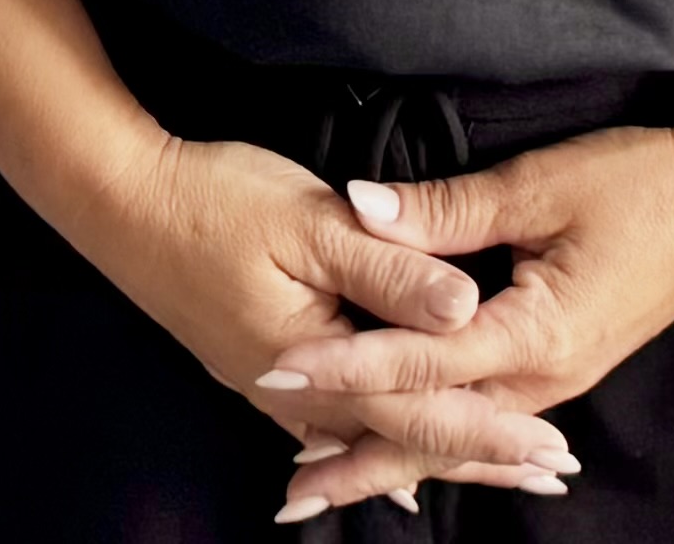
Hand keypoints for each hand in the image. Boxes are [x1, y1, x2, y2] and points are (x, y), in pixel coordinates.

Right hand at [53, 132, 578, 518]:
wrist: (121, 204)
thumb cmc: (216, 200)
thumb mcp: (310, 221)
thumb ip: (390, 269)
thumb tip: (466, 308)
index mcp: (321, 363)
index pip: (424, 411)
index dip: (492, 433)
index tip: (552, 451)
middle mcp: (299, 395)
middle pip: (405, 437)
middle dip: (480, 455)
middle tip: (551, 474)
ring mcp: (276, 388)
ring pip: (373, 435)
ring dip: (439, 452)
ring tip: (497, 472)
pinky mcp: (261, 367)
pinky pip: (334, 426)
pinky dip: (378, 446)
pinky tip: (392, 471)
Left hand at [254, 122, 673, 511]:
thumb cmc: (641, 183)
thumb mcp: (540, 185)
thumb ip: (448, 208)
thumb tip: (361, 207)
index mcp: (535, 334)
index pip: (419, 361)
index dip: (344, 367)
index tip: (278, 371)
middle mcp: (543, 379)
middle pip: (434, 432)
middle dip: (358, 462)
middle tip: (286, 496)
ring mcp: (555, 381)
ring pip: (457, 435)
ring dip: (390, 458)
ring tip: (324, 482)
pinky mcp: (561, 368)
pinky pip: (484, 418)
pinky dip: (436, 440)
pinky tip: (406, 453)